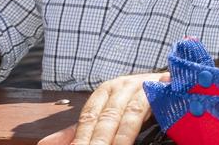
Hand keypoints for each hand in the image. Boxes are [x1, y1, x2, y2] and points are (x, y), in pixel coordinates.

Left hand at [38, 72, 165, 144]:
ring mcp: (142, 87)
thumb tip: (46, 144)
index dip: (80, 139)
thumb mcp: (107, 113)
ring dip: (118, 139)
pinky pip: (147, 112)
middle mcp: (121, 86)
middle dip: (97, 142)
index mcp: (105, 91)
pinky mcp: (160, 91)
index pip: (88, 118)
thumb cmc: (137, 99)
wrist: (172, 81)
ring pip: (127, 116)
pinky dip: (136, 130)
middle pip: (106, 119)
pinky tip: (128, 141)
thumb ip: (80, 129)